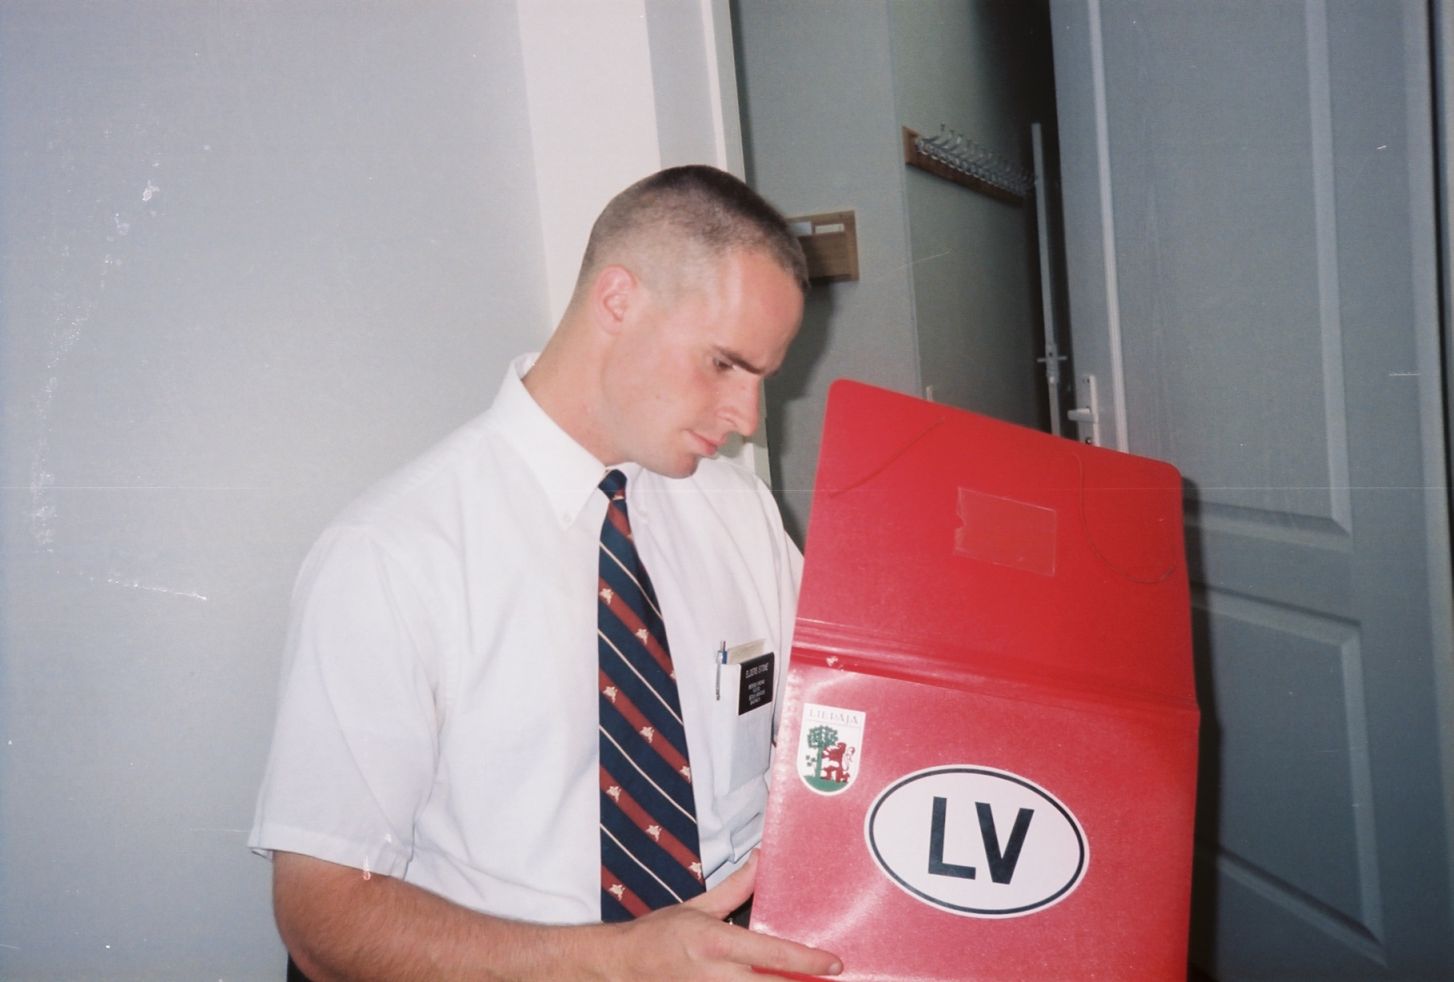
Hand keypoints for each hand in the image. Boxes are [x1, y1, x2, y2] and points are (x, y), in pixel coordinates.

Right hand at [604, 853, 842, 979]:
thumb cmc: (658, 936)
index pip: (773, 954)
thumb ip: (735, 888)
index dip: (809, 961)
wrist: (622, 966)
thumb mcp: (697, 907)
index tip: (835, 964)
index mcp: (716, 944)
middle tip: (829, 978)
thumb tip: (761, 860)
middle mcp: (717, 976)